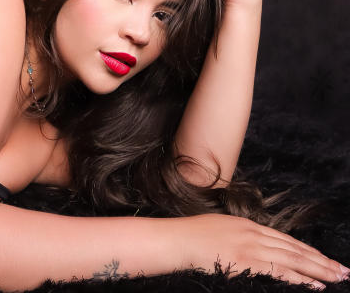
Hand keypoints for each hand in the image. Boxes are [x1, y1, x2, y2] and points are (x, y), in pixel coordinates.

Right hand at [174, 213, 346, 289]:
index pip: (285, 239)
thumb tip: (251, 245)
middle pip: (294, 248)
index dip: (307, 250)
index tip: (323, 258)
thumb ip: (238, 234)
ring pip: (293, 259)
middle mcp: (253, 234)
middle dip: (320, 260)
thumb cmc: (191, 236)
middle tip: (342, 270)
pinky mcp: (246, 262)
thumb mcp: (219, 227)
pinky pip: (279, 272)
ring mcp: (251, 248)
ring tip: (337, 277)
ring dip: (318, 270)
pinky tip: (315, 285)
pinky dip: (299, 279)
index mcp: (247, 225)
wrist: (177, 240)